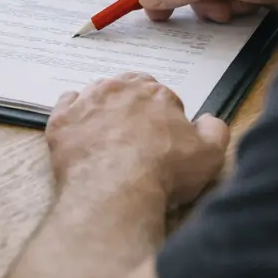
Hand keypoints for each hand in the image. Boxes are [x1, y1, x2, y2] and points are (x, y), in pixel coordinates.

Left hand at [46, 74, 229, 210]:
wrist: (116, 190)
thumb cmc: (163, 172)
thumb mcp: (210, 154)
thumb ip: (215, 130)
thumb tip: (208, 120)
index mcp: (157, 93)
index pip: (161, 95)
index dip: (163, 116)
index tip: (161, 136)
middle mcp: (121, 88)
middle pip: (128, 87)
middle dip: (133, 105)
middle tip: (136, 132)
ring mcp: (88, 100)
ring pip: (97, 93)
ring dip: (103, 107)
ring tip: (108, 134)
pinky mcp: (62, 119)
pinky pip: (67, 105)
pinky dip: (74, 114)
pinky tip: (82, 132)